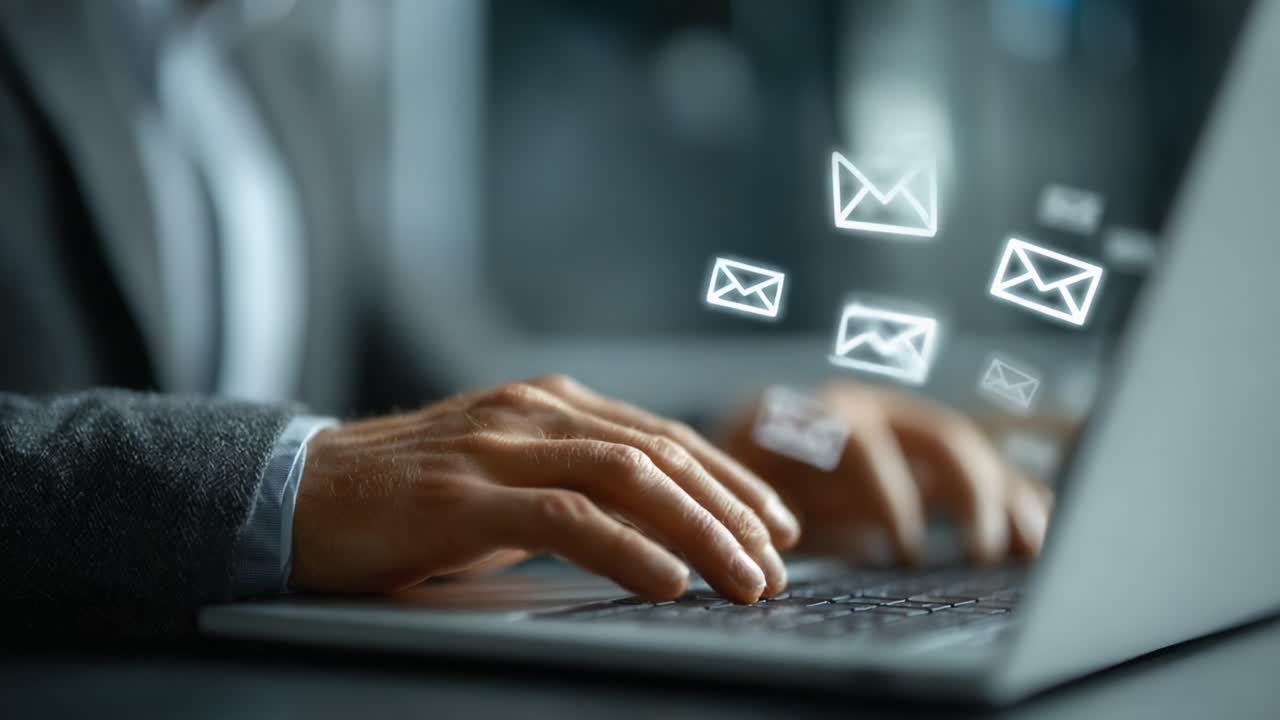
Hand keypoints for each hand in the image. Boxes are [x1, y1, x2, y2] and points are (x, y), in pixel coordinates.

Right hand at [289, 375, 800, 603]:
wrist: (297, 494)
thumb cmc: (406, 496)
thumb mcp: (504, 480)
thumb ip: (571, 484)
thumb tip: (656, 528)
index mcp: (550, 404)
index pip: (664, 437)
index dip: (730, 479)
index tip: (777, 522)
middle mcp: (534, 411)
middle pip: (662, 454)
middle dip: (733, 509)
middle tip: (779, 561)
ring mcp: (498, 446)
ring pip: (628, 478)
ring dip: (700, 531)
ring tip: (747, 579)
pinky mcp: (462, 494)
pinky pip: (565, 516)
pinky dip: (627, 548)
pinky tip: (669, 582)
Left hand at [721, 382, 1055, 564]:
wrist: (749, 449)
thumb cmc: (742, 478)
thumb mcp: (742, 486)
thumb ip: (763, 502)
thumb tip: (795, 536)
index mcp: (823, 413)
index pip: (866, 442)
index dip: (889, 494)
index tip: (905, 550)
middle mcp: (879, 412)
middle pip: (940, 438)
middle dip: (969, 494)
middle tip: (981, 554)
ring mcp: (912, 432)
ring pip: (973, 455)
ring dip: (1007, 499)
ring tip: (1032, 550)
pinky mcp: (935, 461)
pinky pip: (987, 473)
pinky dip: (1018, 503)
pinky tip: (1041, 539)